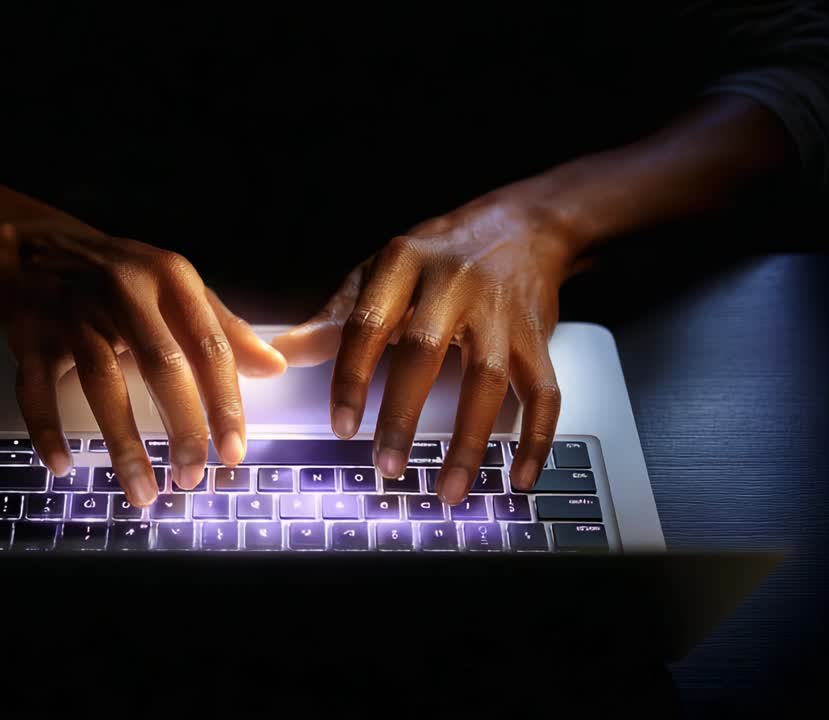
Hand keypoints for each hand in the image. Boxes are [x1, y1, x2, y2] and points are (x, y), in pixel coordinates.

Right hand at [0, 215, 285, 505]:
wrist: (34, 246)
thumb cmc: (121, 276)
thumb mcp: (178, 288)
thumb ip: (225, 329)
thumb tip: (275, 367)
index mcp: (170, 280)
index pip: (208, 346)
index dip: (224, 402)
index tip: (235, 451)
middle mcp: (124, 292)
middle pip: (161, 365)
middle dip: (182, 427)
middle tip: (193, 476)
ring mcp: (73, 312)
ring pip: (102, 382)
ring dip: (123, 443)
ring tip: (143, 492)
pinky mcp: (29, 333)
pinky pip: (35, 387)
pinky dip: (47, 429)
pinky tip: (63, 466)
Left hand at [271, 197, 577, 501]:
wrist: (523, 225)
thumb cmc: (439, 254)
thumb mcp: (381, 270)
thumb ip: (337, 316)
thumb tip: (284, 352)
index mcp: (403, 263)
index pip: (366, 323)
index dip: (351, 377)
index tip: (342, 427)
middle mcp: (453, 283)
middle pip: (423, 352)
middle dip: (402, 415)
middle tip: (387, 466)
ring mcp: (500, 310)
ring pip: (487, 379)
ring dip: (468, 441)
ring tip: (448, 489)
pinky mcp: (538, 335)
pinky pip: (544, 391)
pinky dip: (535, 438)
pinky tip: (518, 477)